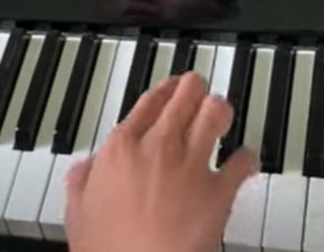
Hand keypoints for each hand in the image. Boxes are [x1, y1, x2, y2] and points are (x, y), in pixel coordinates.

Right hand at [64, 75, 257, 251]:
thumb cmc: (108, 249)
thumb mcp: (78, 213)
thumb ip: (81, 184)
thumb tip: (82, 170)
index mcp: (121, 149)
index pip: (148, 102)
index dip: (163, 91)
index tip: (170, 89)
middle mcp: (158, 147)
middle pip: (184, 97)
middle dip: (195, 89)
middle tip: (199, 88)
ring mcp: (191, 165)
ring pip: (215, 114)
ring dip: (219, 110)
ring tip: (220, 111)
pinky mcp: (219, 191)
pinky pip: (241, 162)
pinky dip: (246, 159)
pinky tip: (244, 160)